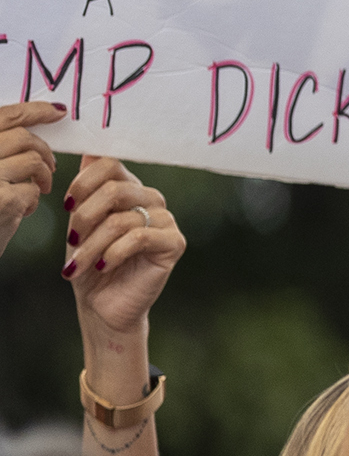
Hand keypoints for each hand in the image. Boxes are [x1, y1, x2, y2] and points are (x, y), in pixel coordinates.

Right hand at [0, 99, 61, 261]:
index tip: (57, 111)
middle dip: (43, 150)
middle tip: (49, 166)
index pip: (2, 117)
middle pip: (22, 138)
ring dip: (42, 177)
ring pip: (32, 162)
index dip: (33, 111)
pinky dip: (33, 200)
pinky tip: (20, 211)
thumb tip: (33, 126)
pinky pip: (32, 189)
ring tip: (36, 190)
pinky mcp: (1, 200)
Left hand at [65, 158, 183, 338]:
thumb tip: (89, 151)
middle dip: (84, 218)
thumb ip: (88, 190)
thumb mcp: (81, 224)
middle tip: (72, 242)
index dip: (83, 182)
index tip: (67, 205)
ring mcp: (165, 220)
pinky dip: (112, 253)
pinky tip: (102, 266)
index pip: (110, 164)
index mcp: (130, 189)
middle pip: (115, 190)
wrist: (102, 304)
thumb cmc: (90, 262)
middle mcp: (151, 199)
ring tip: (79, 264)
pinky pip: (138, 238)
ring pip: (121, 218)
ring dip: (92, 244)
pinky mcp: (174, 243)